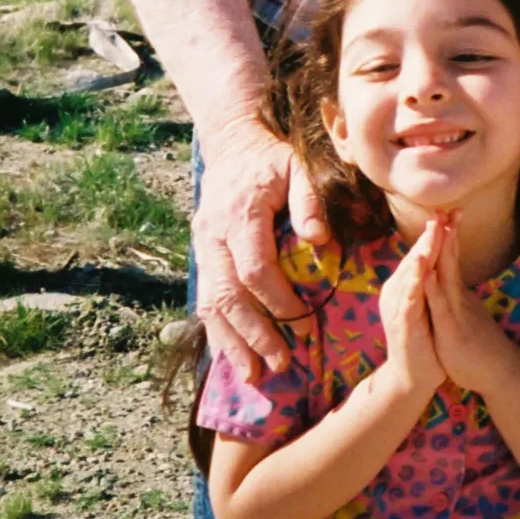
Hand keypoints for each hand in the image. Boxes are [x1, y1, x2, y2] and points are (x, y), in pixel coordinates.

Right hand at [194, 119, 326, 379]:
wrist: (232, 144)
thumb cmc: (273, 159)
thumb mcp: (298, 168)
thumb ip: (309, 202)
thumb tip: (318, 241)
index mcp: (239, 214)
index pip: (254, 268)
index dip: (277, 300)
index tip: (303, 324)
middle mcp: (212, 236)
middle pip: (228, 295)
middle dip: (253, 332)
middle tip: (280, 363)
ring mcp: (202, 248)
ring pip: (210, 304)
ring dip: (231, 342)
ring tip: (254, 374)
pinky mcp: (201, 257)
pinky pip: (205, 300)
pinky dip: (219, 332)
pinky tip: (233, 357)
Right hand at [378, 218, 445, 397]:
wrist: (414, 375)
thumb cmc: (425, 339)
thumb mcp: (430, 305)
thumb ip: (432, 282)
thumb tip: (440, 260)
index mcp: (408, 286)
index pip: (423, 253)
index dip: (437, 233)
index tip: (453, 211)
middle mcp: (400, 292)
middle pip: (417, 257)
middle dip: (430, 234)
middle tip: (442, 210)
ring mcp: (400, 307)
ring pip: (411, 274)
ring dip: (422, 252)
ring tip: (432, 231)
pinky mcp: (404, 324)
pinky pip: (409, 300)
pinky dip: (416, 283)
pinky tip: (422, 268)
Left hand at [420, 214, 519, 398]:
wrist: (500, 373)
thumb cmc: (482, 347)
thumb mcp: (468, 316)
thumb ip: (459, 298)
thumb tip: (454, 284)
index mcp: (459, 295)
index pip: (452, 260)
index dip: (448, 236)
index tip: (445, 213)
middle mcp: (459, 298)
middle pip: (452, 260)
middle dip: (447, 233)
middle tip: (445, 207)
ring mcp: (457, 312)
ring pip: (447, 277)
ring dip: (441, 251)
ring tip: (437, 228)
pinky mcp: (452, 330)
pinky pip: (441, 307)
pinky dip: (433, 288)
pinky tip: (426, 272)